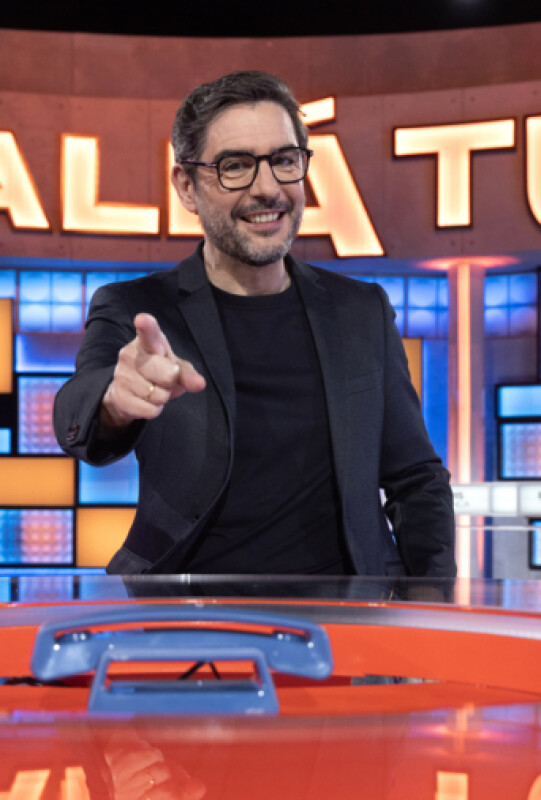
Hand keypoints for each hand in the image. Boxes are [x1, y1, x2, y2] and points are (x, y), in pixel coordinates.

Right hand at [100, 313, 205, 433]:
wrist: (128, 391)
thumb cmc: (159, 371)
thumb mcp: (177, 368)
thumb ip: (188, 374)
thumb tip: (199, 383)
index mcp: (147, 341)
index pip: (148, 333)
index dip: (146, 326)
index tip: (143, 319)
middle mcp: (130, 354)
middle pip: (166, 374)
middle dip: (170, 381)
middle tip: (164, 379)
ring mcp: (121, 375)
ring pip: (158, 395)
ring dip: (161, 398)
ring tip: (153, 389)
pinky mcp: (117, 396)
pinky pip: (149, 410)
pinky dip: (153, 410)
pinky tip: (145, 401)